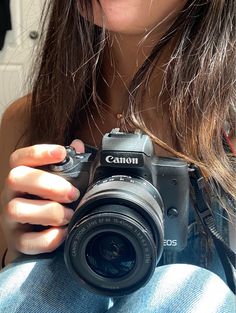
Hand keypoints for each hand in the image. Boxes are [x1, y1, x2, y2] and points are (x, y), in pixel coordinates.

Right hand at [0, 139, 83, 263]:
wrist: (35, 237)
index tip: (61, 152)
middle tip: (72, 193)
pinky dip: (48, 238)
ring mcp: (10, 218)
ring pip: (16, 209)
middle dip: (48, 184)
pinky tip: (63, 232)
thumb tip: (78, 145)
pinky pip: (27, 241)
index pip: (20, 158)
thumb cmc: (47, 203)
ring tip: (69, 215)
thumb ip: (67, 164)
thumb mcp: (56, 182)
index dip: (39, 152)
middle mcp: (10, 194)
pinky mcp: (17, 241)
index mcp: (21, 176)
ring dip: (49, 212)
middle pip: (16, 178)